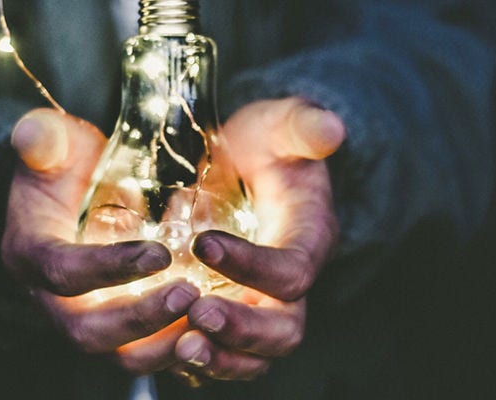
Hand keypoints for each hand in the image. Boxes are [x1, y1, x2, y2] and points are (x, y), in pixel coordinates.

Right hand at [0, 109, 199, 360]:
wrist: (66, 198)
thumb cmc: (62, 168)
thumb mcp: (52, 145)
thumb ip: (44, 138)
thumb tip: (32, 134)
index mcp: (31, 254)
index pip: (62, 272)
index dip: (108, 268)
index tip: (159, 254)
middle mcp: (52, 299)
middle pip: (88, 331)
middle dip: (140, 319)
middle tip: (190, 295)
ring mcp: (85, 318)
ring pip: (119, 354)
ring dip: (163, 345)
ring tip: (209, 319)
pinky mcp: (116, 329)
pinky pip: (144, 353)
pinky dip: (177, 349)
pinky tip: (213, 330)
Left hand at [170, 98, 344, 383]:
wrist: (246, 164)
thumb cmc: (264, 145)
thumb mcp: (280, 125)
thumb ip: (302, 126)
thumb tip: (331, 128)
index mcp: (308, 240)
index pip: (292, 271)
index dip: (253, 265)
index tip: (204, 243)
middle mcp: (289, 284)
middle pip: (283, 329)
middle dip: (242, 330)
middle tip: (197, 315)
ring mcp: (260, 304)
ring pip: (255, 355)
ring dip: (220, 358)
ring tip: (181, 347)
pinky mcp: (232, 314)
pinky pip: (223, 354)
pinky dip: (199, 362)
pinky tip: (164, 350)